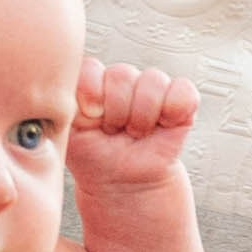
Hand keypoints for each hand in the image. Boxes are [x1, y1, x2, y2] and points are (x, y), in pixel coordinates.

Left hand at [70, 56, 197, 187]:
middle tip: (115, 132)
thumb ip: (68, 101)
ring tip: (135, 133)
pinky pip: (183, 92)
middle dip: (117, 113)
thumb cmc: (94, 157)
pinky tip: (162, 126)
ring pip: (153, 81)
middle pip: (121, 74)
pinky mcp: (181, 100)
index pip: (92, 68)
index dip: (91, 96)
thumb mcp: (69, 131)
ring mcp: (152, 87)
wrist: (122, 183)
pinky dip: (173, 112)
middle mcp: (122, 79)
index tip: (91, 122)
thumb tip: (83, 86)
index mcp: (93, 80)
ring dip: (142, 117)